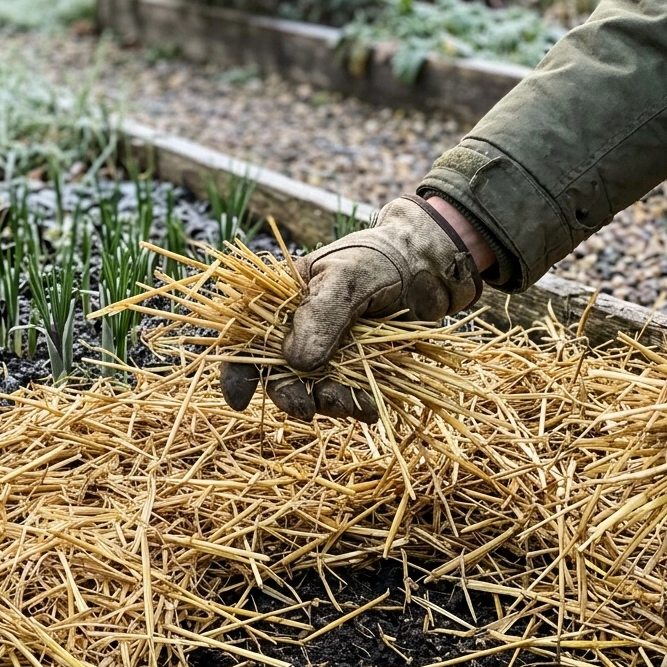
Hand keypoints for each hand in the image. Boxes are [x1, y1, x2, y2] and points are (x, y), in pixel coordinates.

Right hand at [220, 195, 483, 421]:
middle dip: (288, 396)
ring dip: (327, 404)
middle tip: (304, 408)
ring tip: (347, 399)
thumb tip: (297, 362)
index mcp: (282, 306)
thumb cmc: (378, 259)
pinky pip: (351, 401)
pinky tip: (369, 404)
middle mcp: (300, 335)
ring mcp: (331, 356)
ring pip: (314, 395)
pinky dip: (357, 408)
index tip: (238, 399)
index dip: (236, 372)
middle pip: (277, 377)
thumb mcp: (344, 276)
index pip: (245, 341)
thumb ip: (319, 316)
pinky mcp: (360, 372)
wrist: (430, 267)